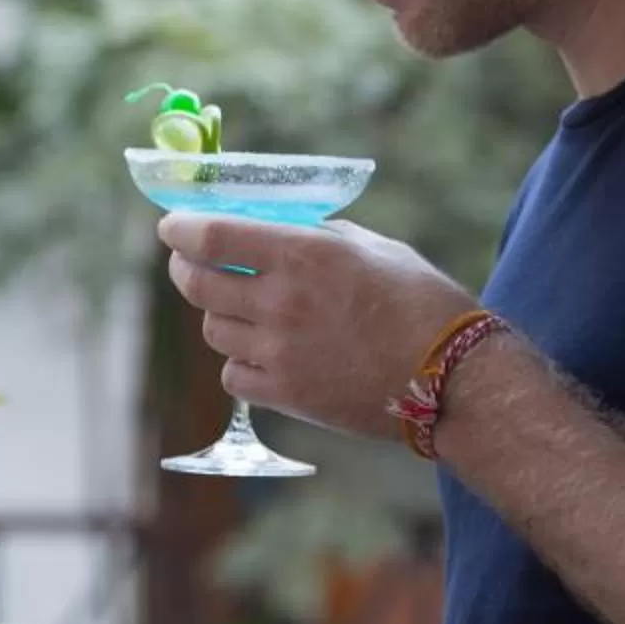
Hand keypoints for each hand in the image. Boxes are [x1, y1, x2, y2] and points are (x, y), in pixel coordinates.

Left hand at [159, 213, 476, 441]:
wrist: (452, 377)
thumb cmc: (421, 302)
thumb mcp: (370, 247)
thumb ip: (313, 237)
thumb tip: (267, 229)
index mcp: (304, 255)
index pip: (211, 236)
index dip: (180, 231)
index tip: (172, 228)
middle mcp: (282, 302)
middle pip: (197, 284)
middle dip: (185, 269)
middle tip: (189, 263)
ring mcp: (279, 352)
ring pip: (213, 330)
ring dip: (220, 315)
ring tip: (244, 309)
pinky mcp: (286, 394)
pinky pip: (233, 374)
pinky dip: (240, 361)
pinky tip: (264, 351)